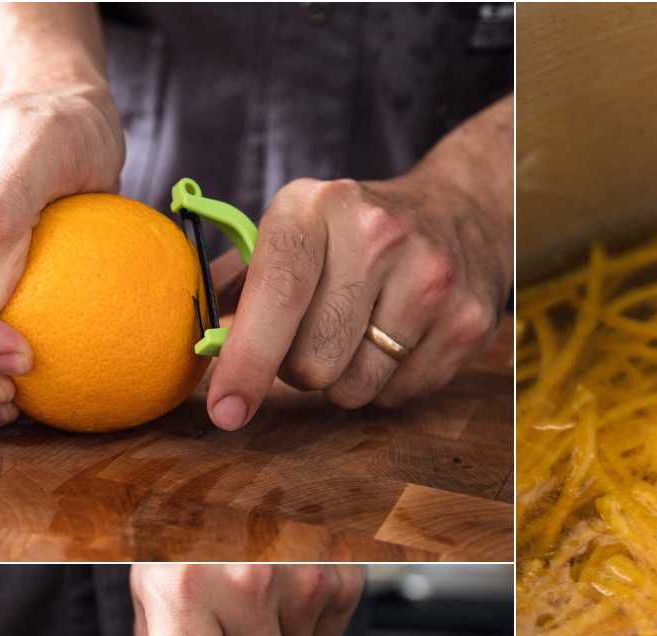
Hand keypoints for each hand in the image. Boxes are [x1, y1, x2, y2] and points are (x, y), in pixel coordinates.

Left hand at [204, 100, 511, 425]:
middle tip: (316, 333)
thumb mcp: (296, 224)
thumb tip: (189, 337)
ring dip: (344, 378)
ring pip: (354, 388)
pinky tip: (400, 338)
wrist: (462, 210)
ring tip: (362, 331)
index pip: (277, 292)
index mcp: (316, 206)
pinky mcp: (467, 322)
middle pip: (311, 363)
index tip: (226, 409)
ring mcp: (430, 280)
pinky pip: (399, 395)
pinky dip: (388, 382)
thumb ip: (239, 280)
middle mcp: (378, 235)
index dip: (247, 359)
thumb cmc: (357, 230)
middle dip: (299, 368)